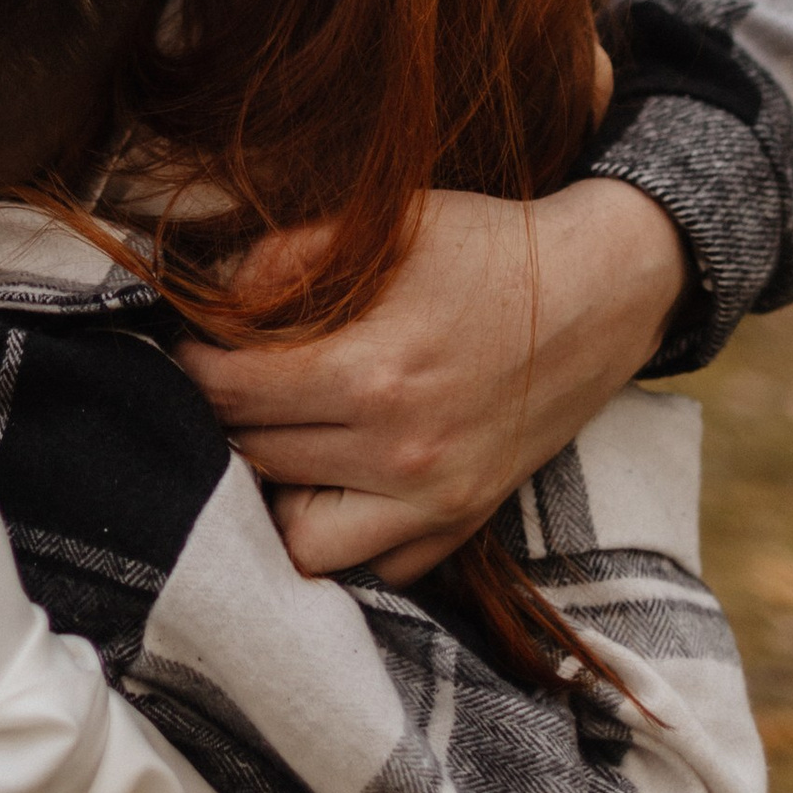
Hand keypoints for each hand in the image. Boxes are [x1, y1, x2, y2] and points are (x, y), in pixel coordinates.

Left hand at [176, 177, 687, 583]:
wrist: (601, 290)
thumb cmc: (489, 249)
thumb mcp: (386, 226)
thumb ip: (286, 256)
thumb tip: (214, 294)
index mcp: (370, 373)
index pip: (232, 394)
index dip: (194, 365)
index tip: (191, 347)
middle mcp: (400, 453)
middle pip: (256, 458)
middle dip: (224, 419)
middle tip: (224, 385)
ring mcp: (437, 501)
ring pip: (300, 537)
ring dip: (274, 492)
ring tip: (276, 441)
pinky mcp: (466, 522)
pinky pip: (378, 566)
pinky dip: (347, 535)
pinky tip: (338, 482)